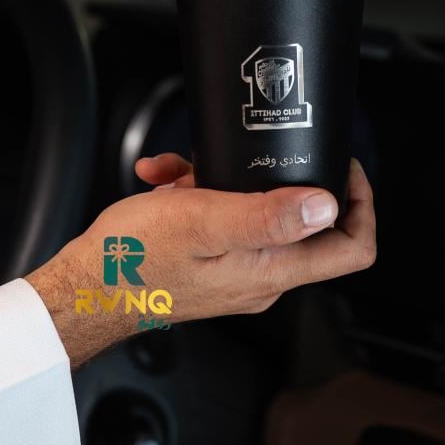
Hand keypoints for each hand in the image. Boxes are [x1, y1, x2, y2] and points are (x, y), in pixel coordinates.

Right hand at [26, 156, 375, 368]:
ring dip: (230, 183)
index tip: (340, 168)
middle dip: (283, 181)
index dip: (360, 203)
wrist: (84, 288)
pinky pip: (226, 221)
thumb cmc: (131, 260)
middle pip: (309, 226)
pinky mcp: (212, 263)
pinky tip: (167, 181)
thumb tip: (326, 206)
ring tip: (189, 170)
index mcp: (270, 271)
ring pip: (259, 214)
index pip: (352, 249)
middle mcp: (262, 278)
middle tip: (257, 155)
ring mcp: (237, 272)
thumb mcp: (201, 222)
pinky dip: (201, 193)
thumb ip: (266, 215)